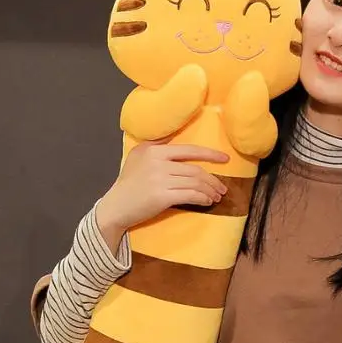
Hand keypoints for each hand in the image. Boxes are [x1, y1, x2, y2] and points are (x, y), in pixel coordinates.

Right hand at [95, 142, 229, 252]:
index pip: (188, 150)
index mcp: (154, 150)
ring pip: (195, 182)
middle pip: (195, 170)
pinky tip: (207, 201)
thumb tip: (175, 135)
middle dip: (213, 180)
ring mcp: (160, 179)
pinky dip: (202, 198)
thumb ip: (157, 145)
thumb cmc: (129, 183)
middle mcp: (157, 161)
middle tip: (222, 188)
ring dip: (210, 190)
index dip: (210, 154)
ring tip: (216, 196)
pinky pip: (190, 195)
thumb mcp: (138, 156)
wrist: (116, 207)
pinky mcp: (162, 196)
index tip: (225, 159)